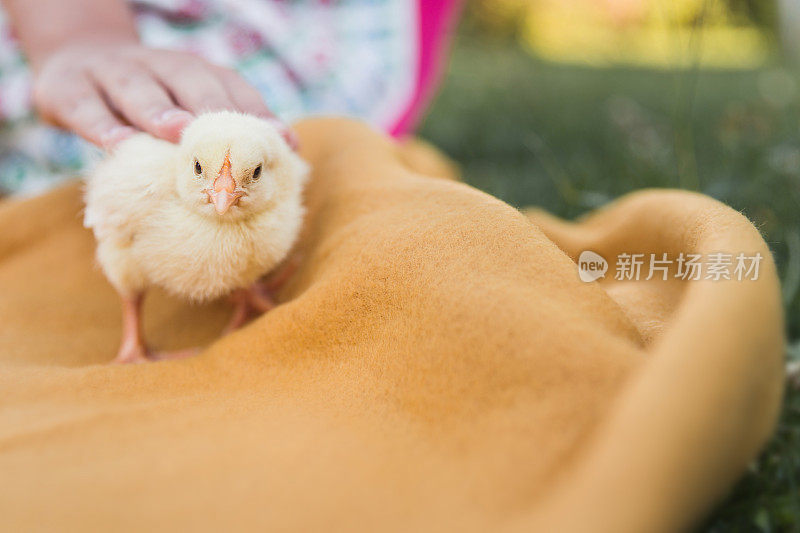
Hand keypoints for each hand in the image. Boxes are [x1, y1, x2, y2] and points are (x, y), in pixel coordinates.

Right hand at [32, 41, 293, 148]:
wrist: (73, 59)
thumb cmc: (146, 106)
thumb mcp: (181, 108)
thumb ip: (221, 134)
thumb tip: (286, 162)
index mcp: (193, 72)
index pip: (231, 88)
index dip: (259, 113)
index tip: (286, 143)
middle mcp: (157, 65)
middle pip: (190, 82)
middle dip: (214, 108)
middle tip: (233, 139)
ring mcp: (111, 72)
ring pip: (138, 89)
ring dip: (160, 110)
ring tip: (178, 133)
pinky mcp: (66, 88)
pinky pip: (86, 108)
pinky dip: (102, 125)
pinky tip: (120, 146)